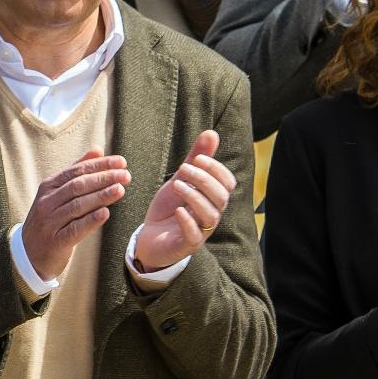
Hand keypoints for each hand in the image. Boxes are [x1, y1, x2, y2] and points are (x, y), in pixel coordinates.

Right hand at [21, 149, 129, 280]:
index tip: (121, 162)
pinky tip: (105, 214)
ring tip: (120, 189)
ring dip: (101, 196)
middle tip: (125, 175)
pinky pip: (75, 229)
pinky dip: (90, 220)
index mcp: (49, 186)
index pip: (77, 171)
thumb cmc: (50, 220)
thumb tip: (98, 150)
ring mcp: (50, 222)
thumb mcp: (57, 193)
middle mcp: (47, 202)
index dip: (100, 165)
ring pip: (77, 205)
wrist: (28, 253)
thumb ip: (77, 172)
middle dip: (104, 178)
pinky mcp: (55, 241)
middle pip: (78, 186)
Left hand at [134, 130, 235, 271]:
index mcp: (212, 199)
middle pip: (221, 197)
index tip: (197, 158)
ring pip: (211, 215)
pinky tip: (177, 210)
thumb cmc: (168, 209)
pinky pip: (195, 235)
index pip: (228, 183)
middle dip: (204, 180)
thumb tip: (212, 132)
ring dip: (194, 196)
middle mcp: (211, 215)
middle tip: (183, 169)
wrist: (149, 239)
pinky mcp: (187, 245)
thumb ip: (195, 159)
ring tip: (176, 185)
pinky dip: (188, 221)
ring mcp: (201, 232)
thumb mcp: (180, 180)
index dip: (216, 169)